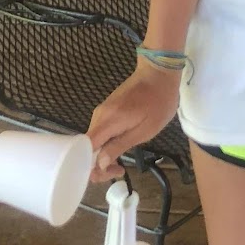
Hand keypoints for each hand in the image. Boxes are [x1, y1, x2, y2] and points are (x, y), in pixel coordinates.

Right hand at [87, 61, 181, 181]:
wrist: (159, 71)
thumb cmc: (158, 102)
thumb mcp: (145, 130)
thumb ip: (120, 146)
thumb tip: (100, 163)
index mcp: (107, 122)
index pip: (85, 150)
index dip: (92, 167)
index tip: (110, 173)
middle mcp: (99, 115)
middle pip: (89, 145)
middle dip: (100, 162)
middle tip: (119, 169)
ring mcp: (103, 110)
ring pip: (96, 138)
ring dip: (105, 152)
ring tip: (122, 160)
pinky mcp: (109, 108)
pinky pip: (103, 130)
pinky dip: (108, 141)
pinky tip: (121, 145)